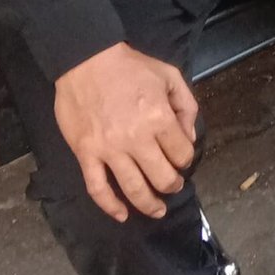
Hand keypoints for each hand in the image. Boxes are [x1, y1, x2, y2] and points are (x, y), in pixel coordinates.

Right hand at [54, 43, 198, 222]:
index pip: (181, 153)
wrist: (86, 60)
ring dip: (148, 204)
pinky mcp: (86, 154)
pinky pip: (97, 188)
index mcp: (159, 117)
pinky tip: (121, 214)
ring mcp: (109, 149)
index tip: (182, 159)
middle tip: (173, 186)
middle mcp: (136, 139)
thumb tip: (189, 137)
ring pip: (132, 189)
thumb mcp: (169, 76)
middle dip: (172, 185)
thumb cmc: (130, 67)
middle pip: (161, 177)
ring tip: (156, 211)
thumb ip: (186, 105)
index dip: (186, 159)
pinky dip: (110, 206)